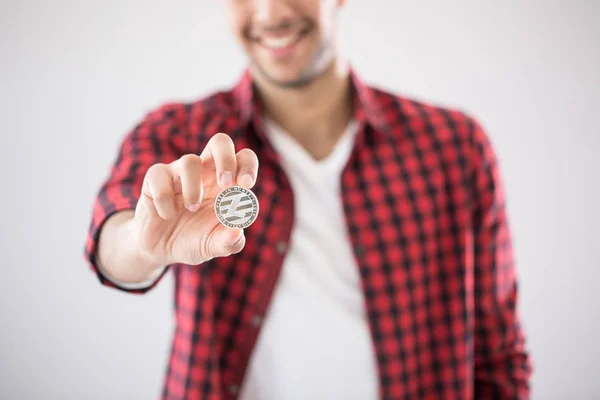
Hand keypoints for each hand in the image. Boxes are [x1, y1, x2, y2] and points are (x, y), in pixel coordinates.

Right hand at [129, 133, 258, 266]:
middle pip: (220, 142)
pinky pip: (160, 176)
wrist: (161, 249)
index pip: (243, 158)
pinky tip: (167, 215)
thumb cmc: (194, 240)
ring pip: (190, 161)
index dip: (248, 165)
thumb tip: (237, 232)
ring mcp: (180, 173)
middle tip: (225, 183)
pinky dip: (165, 199)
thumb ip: (228, 242)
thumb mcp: (213, 246)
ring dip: (193, 188)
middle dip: (226, 158)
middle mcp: (205, 172)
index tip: (246, 185)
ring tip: (191, 209)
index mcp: (226, 184)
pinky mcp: (155, 179)